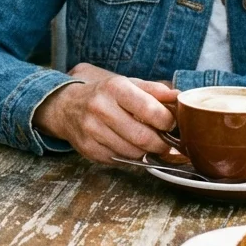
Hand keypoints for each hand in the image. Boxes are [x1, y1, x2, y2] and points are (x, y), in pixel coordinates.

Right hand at [34, 62, 177, 162]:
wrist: (66, 106)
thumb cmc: (104, 94)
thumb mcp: (128, 84)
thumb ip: (155, 90)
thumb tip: (179, 97)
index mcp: (115, 88)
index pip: (151, 110)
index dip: (168, 121)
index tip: (170, 123)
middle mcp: (101, 108)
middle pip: (143, 137)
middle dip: (161, 143)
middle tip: (166, 142)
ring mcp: (92, 130)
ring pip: (134, 153)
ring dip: (146, 152)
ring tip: (146, 143)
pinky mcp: (89, 149)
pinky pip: (120, 160)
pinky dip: (129, 157)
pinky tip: (127, 145)